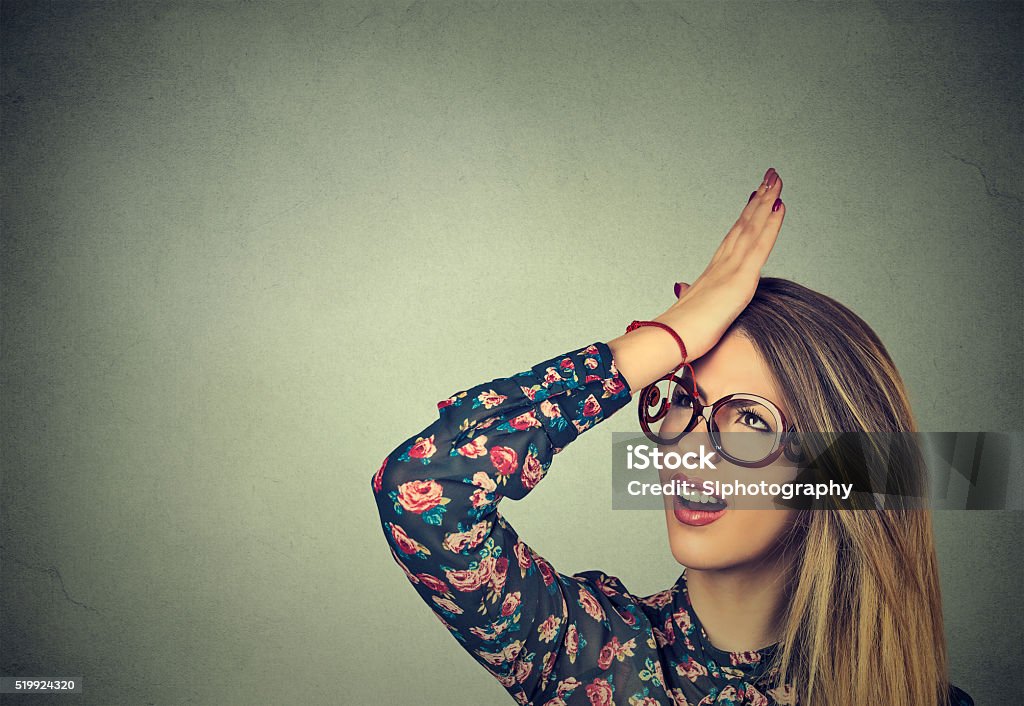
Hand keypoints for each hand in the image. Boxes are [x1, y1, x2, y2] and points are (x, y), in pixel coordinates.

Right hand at [654, 167, 785, 362]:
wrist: (668, 340)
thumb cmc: (676, 332)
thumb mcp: (688, 309)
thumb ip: (687, 295)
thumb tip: (681, 287)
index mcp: (713, 273)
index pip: (734, 238)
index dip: (747, 216)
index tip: (756, 195)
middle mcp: (721, 264)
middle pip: (744, 225)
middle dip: (759, 199)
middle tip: (771, 175)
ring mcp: (730, 269)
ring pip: (752, 227)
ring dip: (766, 201)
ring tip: (776, 179)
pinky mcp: (740, 280)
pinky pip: (760, 246)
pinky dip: (771, 225)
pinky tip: (779, 206)